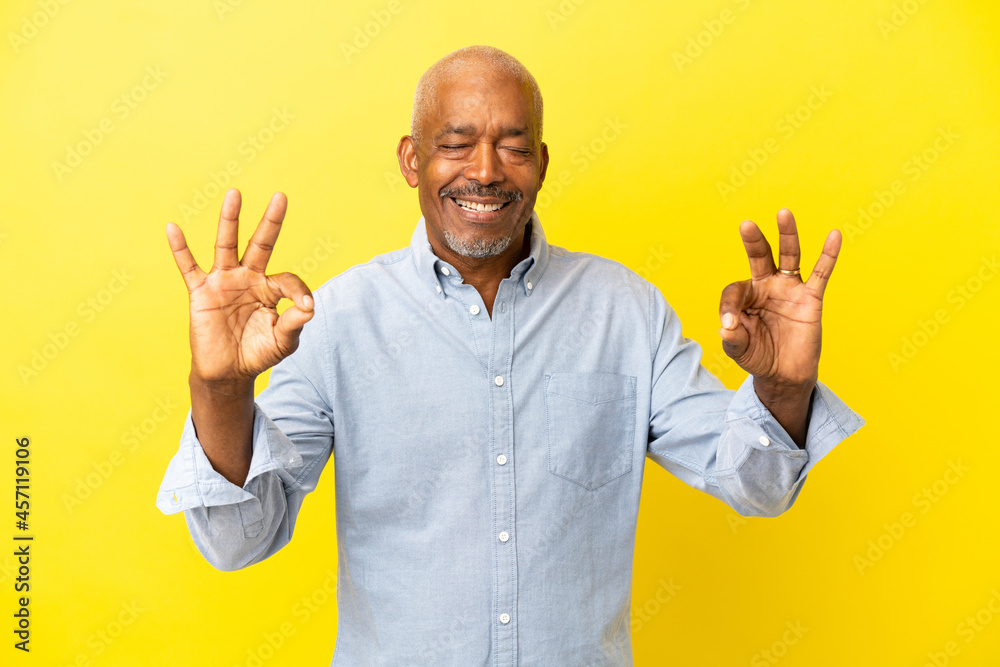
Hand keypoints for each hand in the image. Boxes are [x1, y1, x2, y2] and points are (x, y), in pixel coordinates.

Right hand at [166, 189, 313, 385]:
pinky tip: (173, 228)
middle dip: (270, 221)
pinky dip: (180, 249)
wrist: (228, 373)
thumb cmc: (258, 354)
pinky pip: (188, 267)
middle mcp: (248, 278)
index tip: (306, 306)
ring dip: (230, 220)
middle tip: (281, 197)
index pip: (287, 279)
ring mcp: (223, 282)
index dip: (298, 291)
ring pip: (226, 245)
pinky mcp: (201, 292)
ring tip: (235, 194)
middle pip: (260, 244)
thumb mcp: (283, 341)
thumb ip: (294, 322)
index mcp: (270, 289)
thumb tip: (310, 306)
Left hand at [718, 208, 840, 389]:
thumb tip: (726, 327)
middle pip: (760, 257)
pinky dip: (828, 254)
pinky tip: (834, 235)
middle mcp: (767, 286)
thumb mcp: (739, 350)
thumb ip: (732, 338)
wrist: (784, 375)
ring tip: (783, 213)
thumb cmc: (758, 357)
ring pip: (789, 256)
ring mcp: (789, 290)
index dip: (729, 307)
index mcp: (745, 296)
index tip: (729, 325)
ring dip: (787, 235)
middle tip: (746, 225)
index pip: (735, 291)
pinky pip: (821, 273)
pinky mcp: (811, 299)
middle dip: (754, 241)